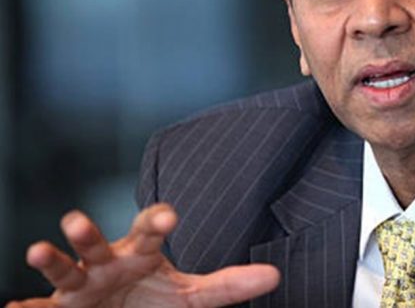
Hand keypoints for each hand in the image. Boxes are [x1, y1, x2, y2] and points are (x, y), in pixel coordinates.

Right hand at [6, 203, 279, 307]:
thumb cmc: (155, 297)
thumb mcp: (193, 295)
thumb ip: (231, 285)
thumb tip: (276, 276)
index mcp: (141, 253)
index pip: (149, 231)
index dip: (157, 221)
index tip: (170, 216)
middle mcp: (108, 262)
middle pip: (99, 242)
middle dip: (87, 232)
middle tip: (75, 218)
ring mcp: (82, 285)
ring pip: (66, 268)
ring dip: (52, 259)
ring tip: (38, 250)